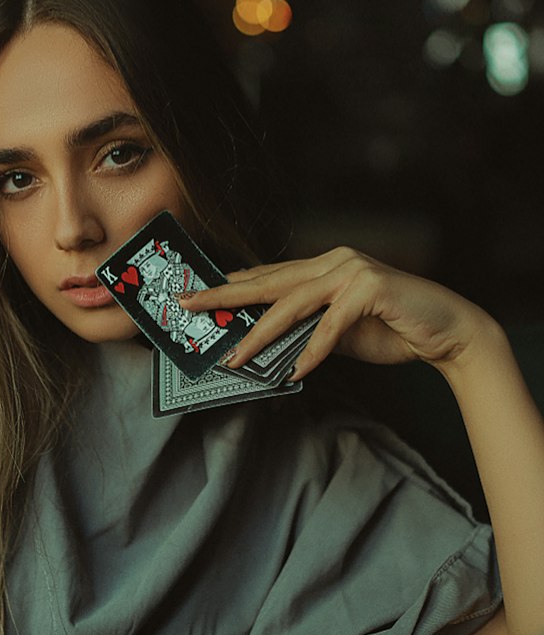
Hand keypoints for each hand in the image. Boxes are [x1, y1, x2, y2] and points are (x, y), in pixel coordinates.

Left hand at [177, 246, 494, 380]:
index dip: (229, 286)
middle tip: (188, 305)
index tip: (195, 297)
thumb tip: (263, 345)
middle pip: (267, 281)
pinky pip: (331, 324)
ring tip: (235, 357)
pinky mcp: (371, 288)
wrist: (446, 332)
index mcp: (322, 266)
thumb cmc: (391, 329)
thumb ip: (304, 330)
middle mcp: (333, 261)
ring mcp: (352, 271)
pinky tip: (295, 372)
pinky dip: (312, 351)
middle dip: (224, 295)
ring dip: (260, 333)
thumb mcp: (336, 332)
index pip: (266, 276)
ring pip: (293, 303)